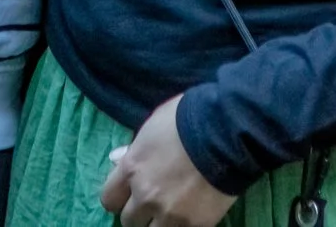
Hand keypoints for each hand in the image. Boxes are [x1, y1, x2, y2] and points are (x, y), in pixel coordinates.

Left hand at [100, 97, 235, 226]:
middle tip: (153, 204)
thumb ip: (136, 148)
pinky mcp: (194, 225)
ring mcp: (170, 214)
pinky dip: (182, 225)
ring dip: (159, 223)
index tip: (128, 195)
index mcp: (132, 168)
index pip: (109, 199)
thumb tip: (120, 160)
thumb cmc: (189, 118)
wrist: (227, 132)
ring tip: (173, 212)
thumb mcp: (154, 124)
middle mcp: (145, 196)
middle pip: (129, 221)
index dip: (119, 198)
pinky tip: (191, 214)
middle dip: (139, 213)